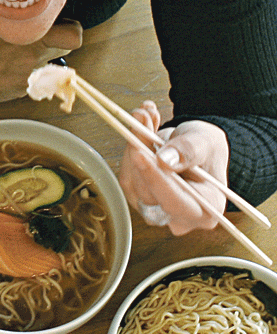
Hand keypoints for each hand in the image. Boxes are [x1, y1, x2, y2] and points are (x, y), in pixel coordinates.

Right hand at [0, 16, 82, 105]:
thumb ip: (20, 18)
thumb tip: (32, 14)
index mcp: (34, 38)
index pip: (74, 37)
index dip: (70, 31)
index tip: (61, 27)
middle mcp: (36, 60)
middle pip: (63, 53)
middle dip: (54, 46)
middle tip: (38, 40)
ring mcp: (29, 79)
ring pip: (45, 68)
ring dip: (35, 61)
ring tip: (10, 55)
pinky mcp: (18, 92)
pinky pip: (29, 81)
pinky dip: (20, 75)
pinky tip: (1, 68)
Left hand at [118, 101, 229, 234]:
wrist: (196, 149)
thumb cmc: (207, 151)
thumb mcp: (207, 142)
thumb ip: (189, 151)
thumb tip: (165, 160)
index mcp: (206, 210)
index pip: (175, 202)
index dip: (156, 179)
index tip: (141, 154)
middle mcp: (178, 216)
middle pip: (148, 192)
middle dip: (141, 151)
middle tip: (142, 119)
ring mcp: (155, 208)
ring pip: (132, 181)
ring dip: (133, 144)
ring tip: (144, 116)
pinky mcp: (137, 196)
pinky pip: (125, 173)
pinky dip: (130, 147)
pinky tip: (140, 127)